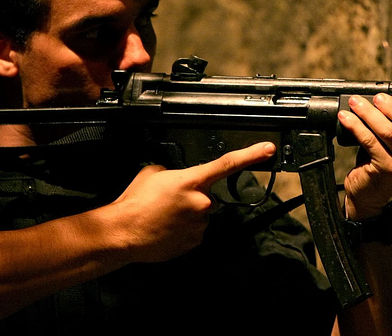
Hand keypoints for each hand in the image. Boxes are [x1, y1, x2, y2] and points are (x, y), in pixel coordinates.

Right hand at [110, 142, 275, 261]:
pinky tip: (167, 227)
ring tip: (164, 215)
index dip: (251, 155)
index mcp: (192, 181)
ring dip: (188, 213)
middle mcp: (201, 202)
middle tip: (169, 201)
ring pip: (201, 214)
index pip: (228, 164)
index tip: (268, 150)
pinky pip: (195, 231)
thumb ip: (174, 171)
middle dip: (193, 196)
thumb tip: (179, 176)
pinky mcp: (195, 242)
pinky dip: (184, 229)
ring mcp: (200, 224)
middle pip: (207, 195)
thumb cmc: (135, 202)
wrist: (123, 232)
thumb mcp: (153, 172)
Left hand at [338, 94, 391, 219]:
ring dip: (370, 113)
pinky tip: (347, 117)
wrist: (368, 195)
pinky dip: (356, 125)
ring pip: (389, 132)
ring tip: (357, 102)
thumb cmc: (384, 165)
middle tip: (379, 98)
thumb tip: (388, 99)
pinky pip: (369, 141)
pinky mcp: (385, 170)